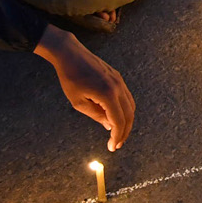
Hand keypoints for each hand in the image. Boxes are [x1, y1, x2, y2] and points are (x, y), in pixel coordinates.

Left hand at [34, 25, 134, 151]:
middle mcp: (118, 87)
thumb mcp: (79, 102)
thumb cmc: (71, 79)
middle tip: (117, 144)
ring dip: (126, 121)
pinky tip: (116, 117)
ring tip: (118, 133)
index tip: (112, 148)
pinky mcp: (117, 77)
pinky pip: (127, 97)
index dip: (117, 136)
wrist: (71, 54)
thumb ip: (96, 115)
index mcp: (108, 94)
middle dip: (124, 131)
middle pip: (129, 114)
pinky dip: (125, 110)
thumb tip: (109, 125)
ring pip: (131, 105)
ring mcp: (119, 81)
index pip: (118, 120)